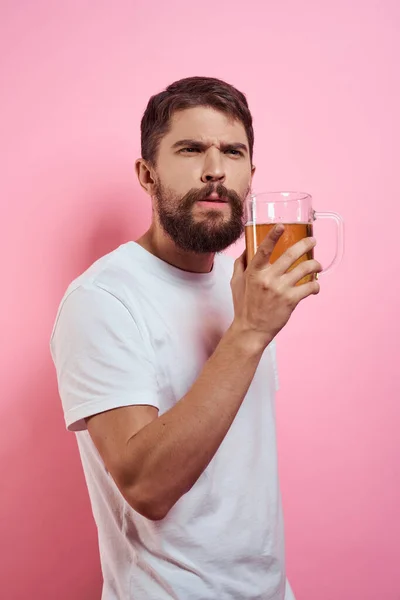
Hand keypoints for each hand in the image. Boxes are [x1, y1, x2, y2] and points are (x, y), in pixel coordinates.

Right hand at [230, 225, 321, 349]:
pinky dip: (315, 286)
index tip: (282, 226)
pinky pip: (309, 288)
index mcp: (254, 272)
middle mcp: (267, 279)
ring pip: (304, 269)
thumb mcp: (236, 283)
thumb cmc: (243, 306)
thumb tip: (247, 248)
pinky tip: (315, 287)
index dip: (273, 236)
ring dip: (315, 264)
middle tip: (313, 241)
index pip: (263, 250)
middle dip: (305, 244)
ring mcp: (280, 289)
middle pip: (290, 255)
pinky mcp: (290, 301)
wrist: (251, 330)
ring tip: (317, 265)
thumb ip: (241, 264)